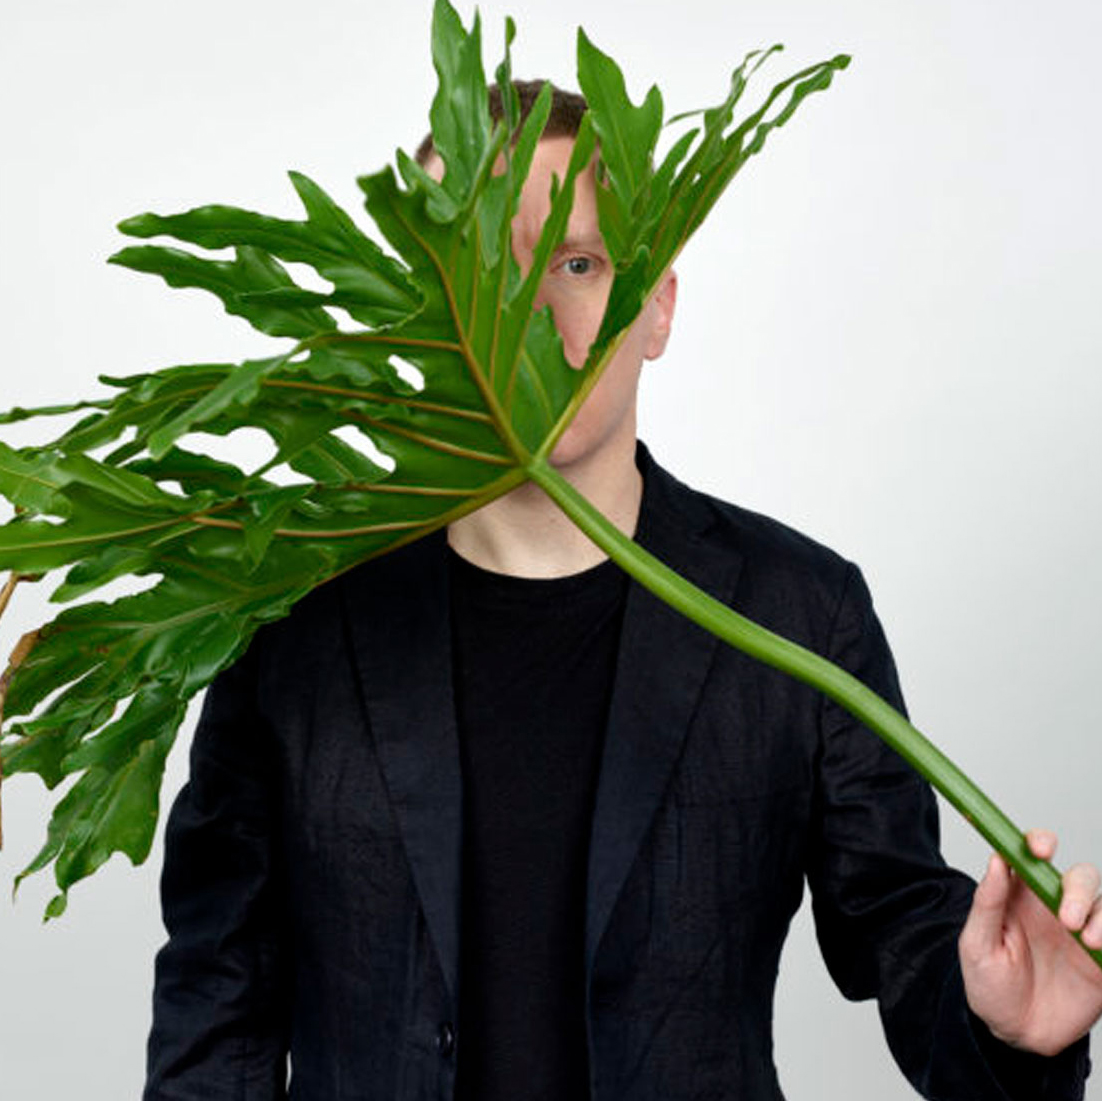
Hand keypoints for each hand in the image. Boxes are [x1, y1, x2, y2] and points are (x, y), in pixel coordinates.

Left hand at [959, 828, 1101, 1056]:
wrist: (1015, 1034)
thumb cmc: (989, 985)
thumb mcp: (977, 945)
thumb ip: (987, 902)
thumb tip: (997, 860)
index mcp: (1020, 896)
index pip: (1034, 855)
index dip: (1040, 842)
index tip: (1041, 848)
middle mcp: (1054, 907)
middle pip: (1079, 876)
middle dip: (1078, 888)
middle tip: (1067, 918)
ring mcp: (1082, 932)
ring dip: (1100, 914)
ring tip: (1085, 940)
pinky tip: (1098, 948)